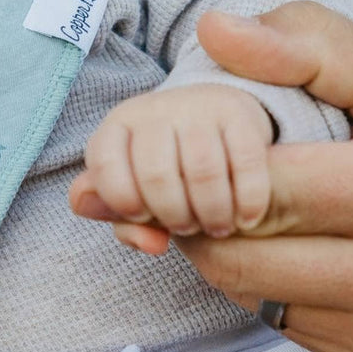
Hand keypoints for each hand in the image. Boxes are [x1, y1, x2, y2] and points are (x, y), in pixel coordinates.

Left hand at [80, 84, 273, 253]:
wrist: (211, 118)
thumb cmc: (164, 167)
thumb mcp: (134, 189)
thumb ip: (124, 220)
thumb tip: (149, 244)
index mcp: (117, 128)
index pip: (104, 164)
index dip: (119, 200)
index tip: (141, 216)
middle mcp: (154, 111)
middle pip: (156, 175)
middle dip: (173, 215)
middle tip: (187, 230)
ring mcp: (197, 107)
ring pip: (203, 171)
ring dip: (212, 213)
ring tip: (217, 228)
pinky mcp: (238, 112)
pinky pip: (246, 161)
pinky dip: (248, 199)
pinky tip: (247, 218)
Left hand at [83, 2, 352, 351]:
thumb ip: (308, 48)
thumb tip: (211, 30)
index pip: (257, 189)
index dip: (209, 167)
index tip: (197, 147)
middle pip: (239, 257)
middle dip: (204, 216)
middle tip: (204, 183)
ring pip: (250, 298)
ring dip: (229, 256)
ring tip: (246, 213)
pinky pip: (284, 328)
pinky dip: (268, 289)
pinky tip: (289, 253)